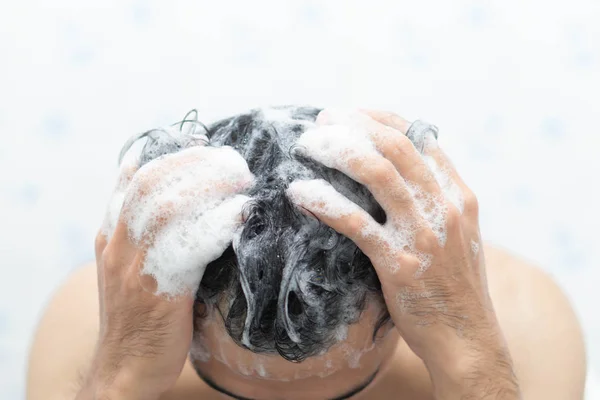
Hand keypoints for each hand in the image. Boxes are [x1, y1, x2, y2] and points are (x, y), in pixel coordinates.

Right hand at [80, 145, 253, 399]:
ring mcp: (135, 267)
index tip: (199, 139)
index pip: (133, 179)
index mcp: (111, 235)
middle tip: (232, 159)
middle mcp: (118, 244)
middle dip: (194, 163)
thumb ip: (152, 234)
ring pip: (168, 208)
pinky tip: (240, 213)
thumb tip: (192, 201)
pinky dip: (217, 224)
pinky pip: (189, 247)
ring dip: (210, 186)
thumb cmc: (141, 316)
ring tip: (242, 178)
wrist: (125, 369)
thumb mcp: (133, 268)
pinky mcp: (159, 292)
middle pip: (152, 184)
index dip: (167, 153)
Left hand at [287, 109, 520, 398]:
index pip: (419, 138)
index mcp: (459, 195)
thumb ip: (437, 200)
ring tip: (306, 145)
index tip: (351, 112)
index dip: (380, 117)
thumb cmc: (454, 287)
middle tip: (322, 119)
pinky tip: (300, 192)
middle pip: (394, 146)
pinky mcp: (400, 263)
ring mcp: (424, 234)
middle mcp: (445, 207)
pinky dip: (324, 200)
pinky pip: (355, 221)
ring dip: (336, 151)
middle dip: (354, 125)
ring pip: (376, 174)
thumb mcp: (459, 235)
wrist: (467, 339)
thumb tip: (404, 171)